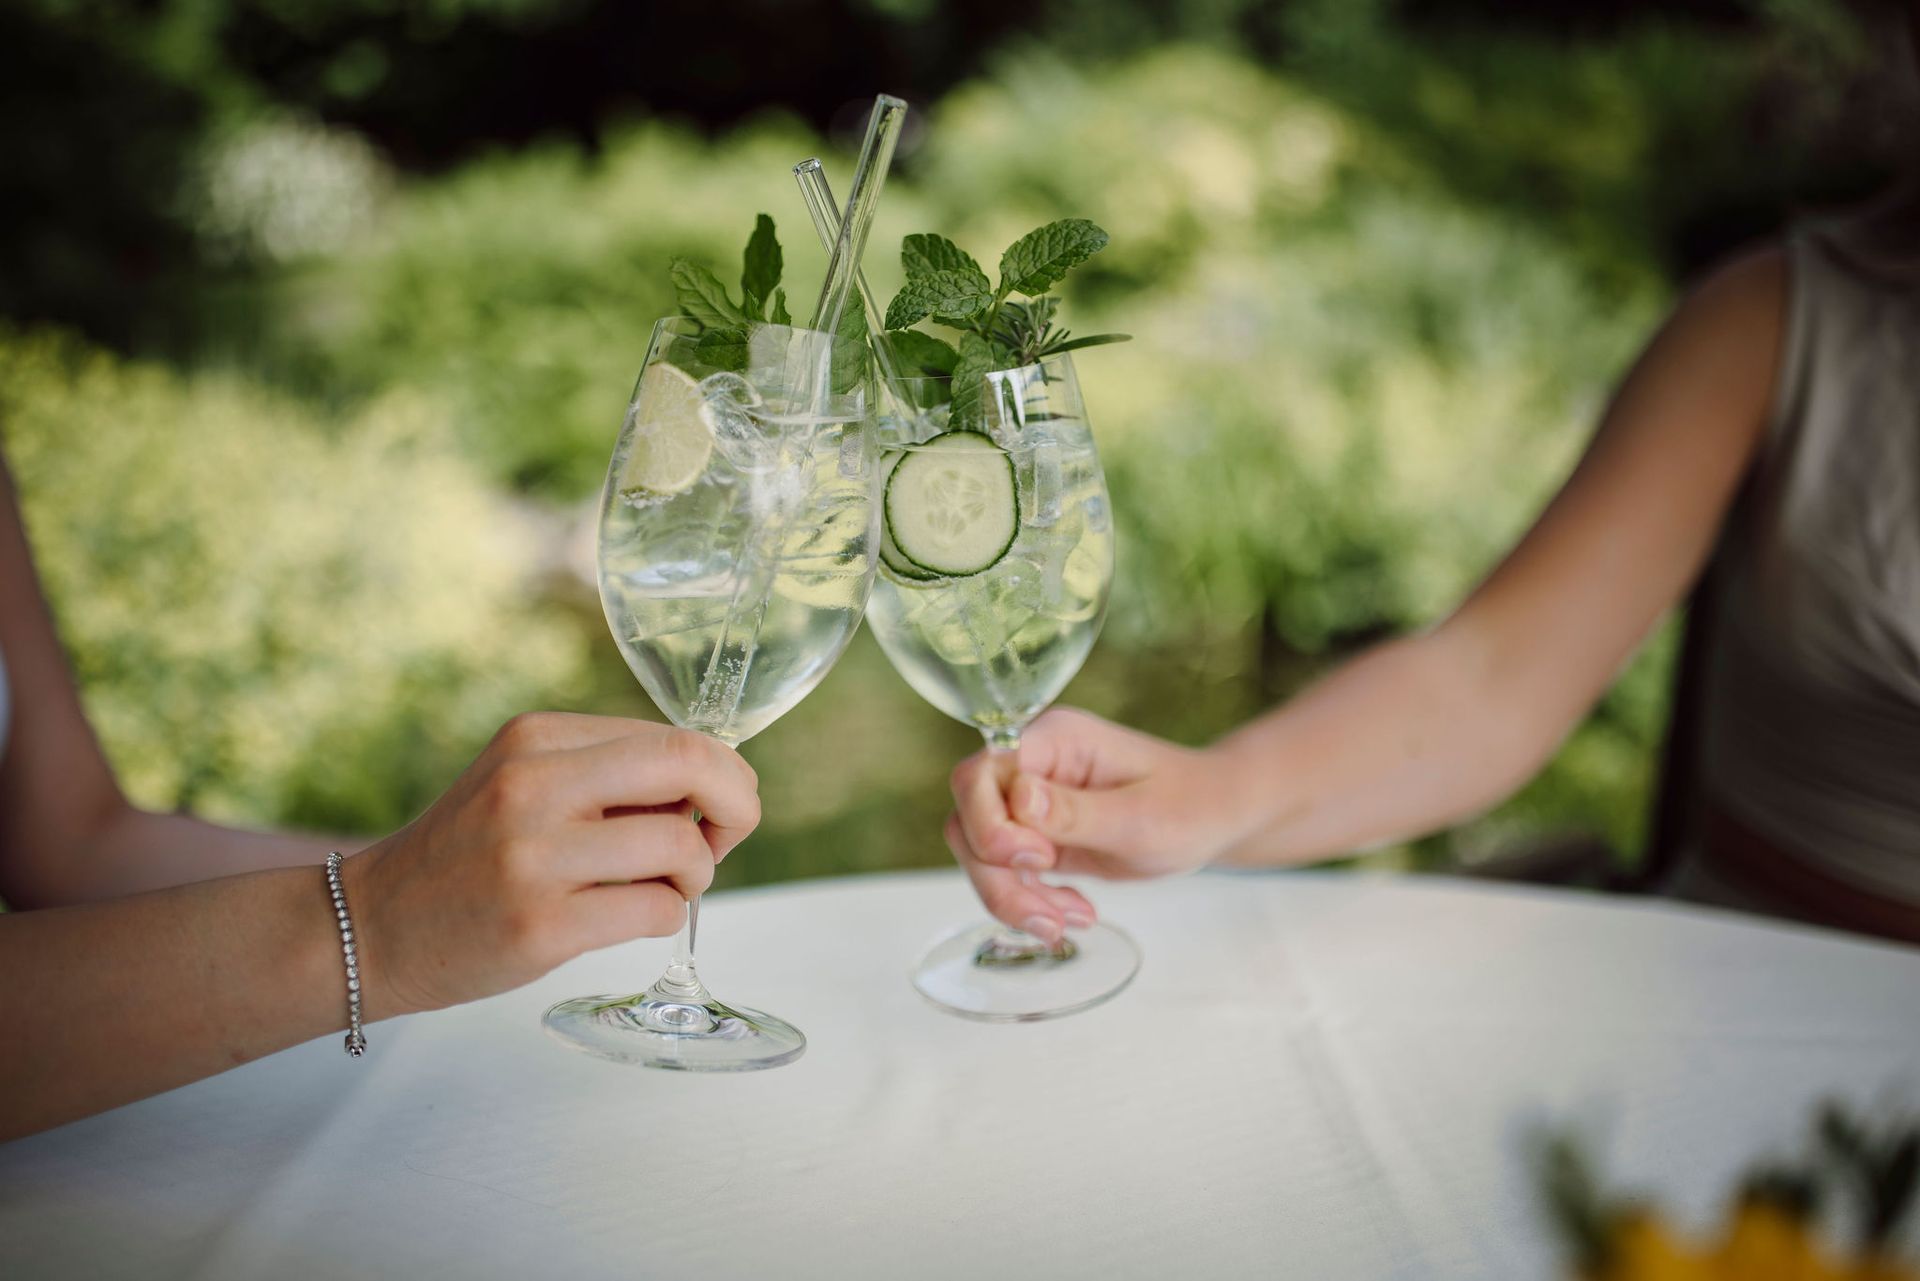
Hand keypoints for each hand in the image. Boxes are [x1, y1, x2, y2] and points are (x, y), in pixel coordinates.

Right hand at [339, 713, 758, 1018]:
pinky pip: (654, 910)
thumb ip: (607, 775)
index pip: (672, 736)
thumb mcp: (523, 783)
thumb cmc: (468, 857)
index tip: (718, 806)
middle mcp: (532, 785)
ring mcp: (533, 856)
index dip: (721, 773)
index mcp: (536, 738)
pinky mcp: (538, 925)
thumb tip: (714, 787)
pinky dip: (666, 915)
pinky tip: (634, 917)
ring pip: (679, 847)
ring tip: (666, 888)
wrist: (372, 927)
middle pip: (689, 765)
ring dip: (696, 874)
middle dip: (737, 805)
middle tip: (725, 838)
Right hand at [944, 708, 1243, 940]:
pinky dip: (1029, 902)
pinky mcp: (1034, 835)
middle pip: (969, 821)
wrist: (1212, 817)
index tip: (1041, 859)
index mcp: (1052, 740)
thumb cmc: (1189, 805)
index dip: (991, 824)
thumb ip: (1076, 812)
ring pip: (979, 854)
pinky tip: (1076, 913)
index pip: (979, 774)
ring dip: (1014, 898)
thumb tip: (1018, 800)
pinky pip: (1004, 872)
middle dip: (1000, 878)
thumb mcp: (1140, 817)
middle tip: (1054, 915)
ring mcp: (1028, 802)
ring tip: (1070, 923)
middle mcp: (1030, 765)